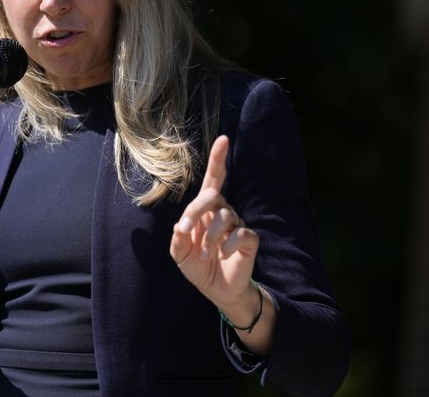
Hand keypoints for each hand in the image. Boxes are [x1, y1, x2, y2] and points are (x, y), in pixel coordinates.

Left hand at [169, 136, 259, 309]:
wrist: (217, 289)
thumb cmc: (198, 266)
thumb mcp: (180, 253)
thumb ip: (178, 239)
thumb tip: (180, 225)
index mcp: (205, 209)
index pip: (213, 178)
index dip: (218, 159)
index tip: (224, 138)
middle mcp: (223, 211)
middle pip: (213, 195)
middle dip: (196, 210)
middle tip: (186, 231)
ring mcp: (238, 223)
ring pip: (225, 216)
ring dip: (210, 236)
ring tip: (206, 253)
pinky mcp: (250, 239)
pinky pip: (242, 233)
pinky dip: (228, 244)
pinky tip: (223, 254)